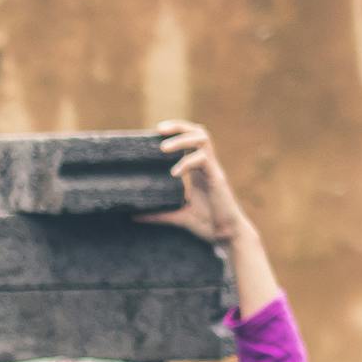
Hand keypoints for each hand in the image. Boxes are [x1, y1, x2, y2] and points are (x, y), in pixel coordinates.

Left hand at [141, 120, 254, 246]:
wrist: (227, 235)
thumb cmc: (207, 223)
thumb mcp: (178, 216)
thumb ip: (159, 214)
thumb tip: (134, 215)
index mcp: (198, 170)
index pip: (190, 139)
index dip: (176, 131)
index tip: (156, 131)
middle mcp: (206, 165)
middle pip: (198, 132)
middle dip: (179, 126)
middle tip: (159, 129)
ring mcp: (213, 170)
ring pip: (202, 139)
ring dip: (182, 139)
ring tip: (164, 148)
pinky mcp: (218, 179)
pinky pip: (203, 160)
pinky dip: (187, 163)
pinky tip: (175, 174)